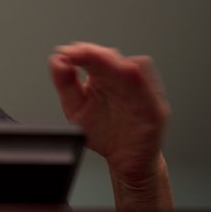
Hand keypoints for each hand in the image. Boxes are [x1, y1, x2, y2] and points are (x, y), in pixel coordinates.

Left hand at [49, 42, 172, 210]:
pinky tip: (129, 72)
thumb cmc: (102, 132)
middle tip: (78, 53)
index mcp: (102, 76)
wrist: (125, 160)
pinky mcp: (153, 109)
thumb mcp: (75, 108)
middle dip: (95, 53)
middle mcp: (121, 81)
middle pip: (112, 58)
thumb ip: (65, 85)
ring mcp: (139, 93)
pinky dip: (140, 82)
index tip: (65, 52)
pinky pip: (150, 93)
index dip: (79, 51)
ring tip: (100, 59)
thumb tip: (57, 60)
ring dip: (117, 63)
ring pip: (133, 70)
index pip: (92, 56)